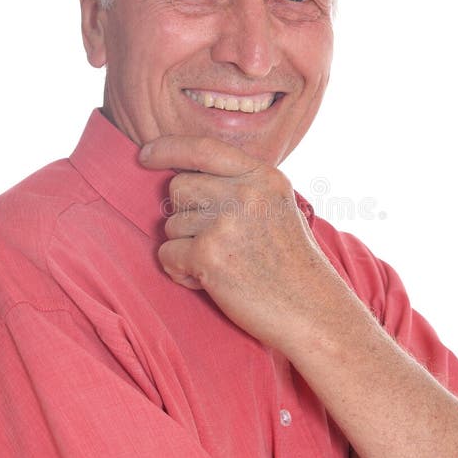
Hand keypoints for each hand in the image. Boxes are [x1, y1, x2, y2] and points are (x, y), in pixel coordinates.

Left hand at [139, 135, 343, 346]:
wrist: (312, 310)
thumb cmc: (291, 264)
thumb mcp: (277, 206)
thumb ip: (241, 185)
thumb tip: (185, 175)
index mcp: (264, 177)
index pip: (204, 148)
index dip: (169, 147)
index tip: (145, 154)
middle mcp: (245, 194)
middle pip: (179, 187)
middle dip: (184, 214)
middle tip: (213, 240)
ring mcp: (226, 224)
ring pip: (171, 224)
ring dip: (186, 248)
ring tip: (222, 265)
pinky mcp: (209, 256)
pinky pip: (166, 254)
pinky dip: (180, 272)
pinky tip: (209, 281)